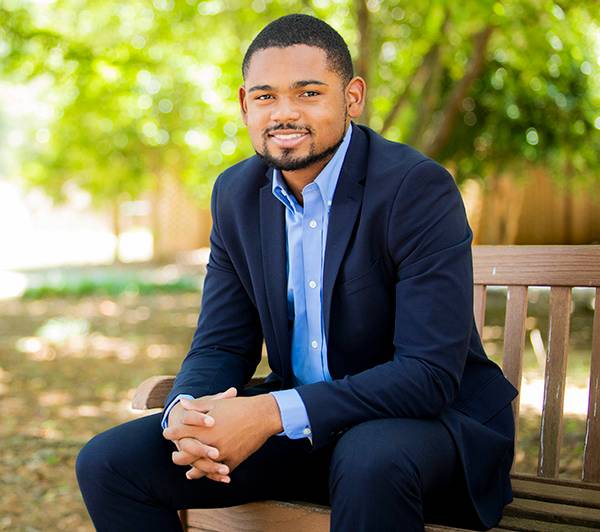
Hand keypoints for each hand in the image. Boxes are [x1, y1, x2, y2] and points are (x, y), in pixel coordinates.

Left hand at [163, 393, 282, 480]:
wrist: (262, 416)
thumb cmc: (238, 406)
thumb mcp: (216, 403)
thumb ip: (196, 406)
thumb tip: (181, 403)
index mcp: (204, 429)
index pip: (181, 433)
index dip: (171, 432)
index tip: (166, 433)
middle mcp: (210, 444)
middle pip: (186, 455)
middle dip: (178, 456)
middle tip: (174, 455)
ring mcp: (222, 455)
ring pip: (201, 468)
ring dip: (193, 471)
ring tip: (188, 472)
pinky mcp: (233, 461)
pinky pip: (219, 472)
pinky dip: (213, 475)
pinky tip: (208, 476)